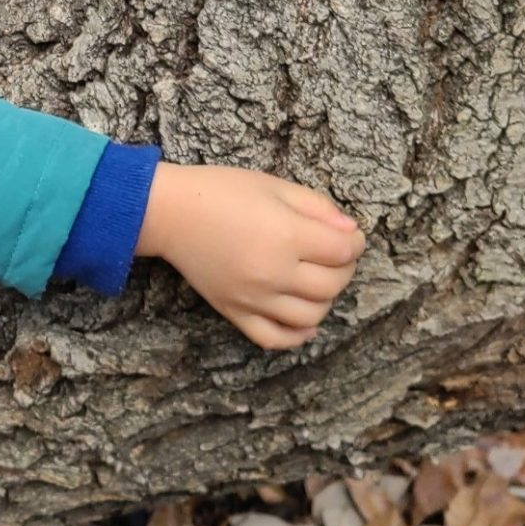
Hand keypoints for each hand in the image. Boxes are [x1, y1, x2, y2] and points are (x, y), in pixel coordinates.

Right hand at [137, 163, 364, 349]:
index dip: (354, 241)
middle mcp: (273, 273)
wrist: (170, 213)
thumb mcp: (275, 186)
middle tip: (332, 253)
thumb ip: (318, 208)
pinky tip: (302, 318)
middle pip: (333, 284)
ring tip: (314, 279)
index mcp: (286, 235)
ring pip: (311, 316)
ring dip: (324, 299)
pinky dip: (297, 335)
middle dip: (343, 268)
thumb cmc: (221, 191)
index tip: (347, 235)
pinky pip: (275, 339)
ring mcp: (254, 298)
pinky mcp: (235, 313)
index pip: (343, 250)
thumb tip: (351, 232)